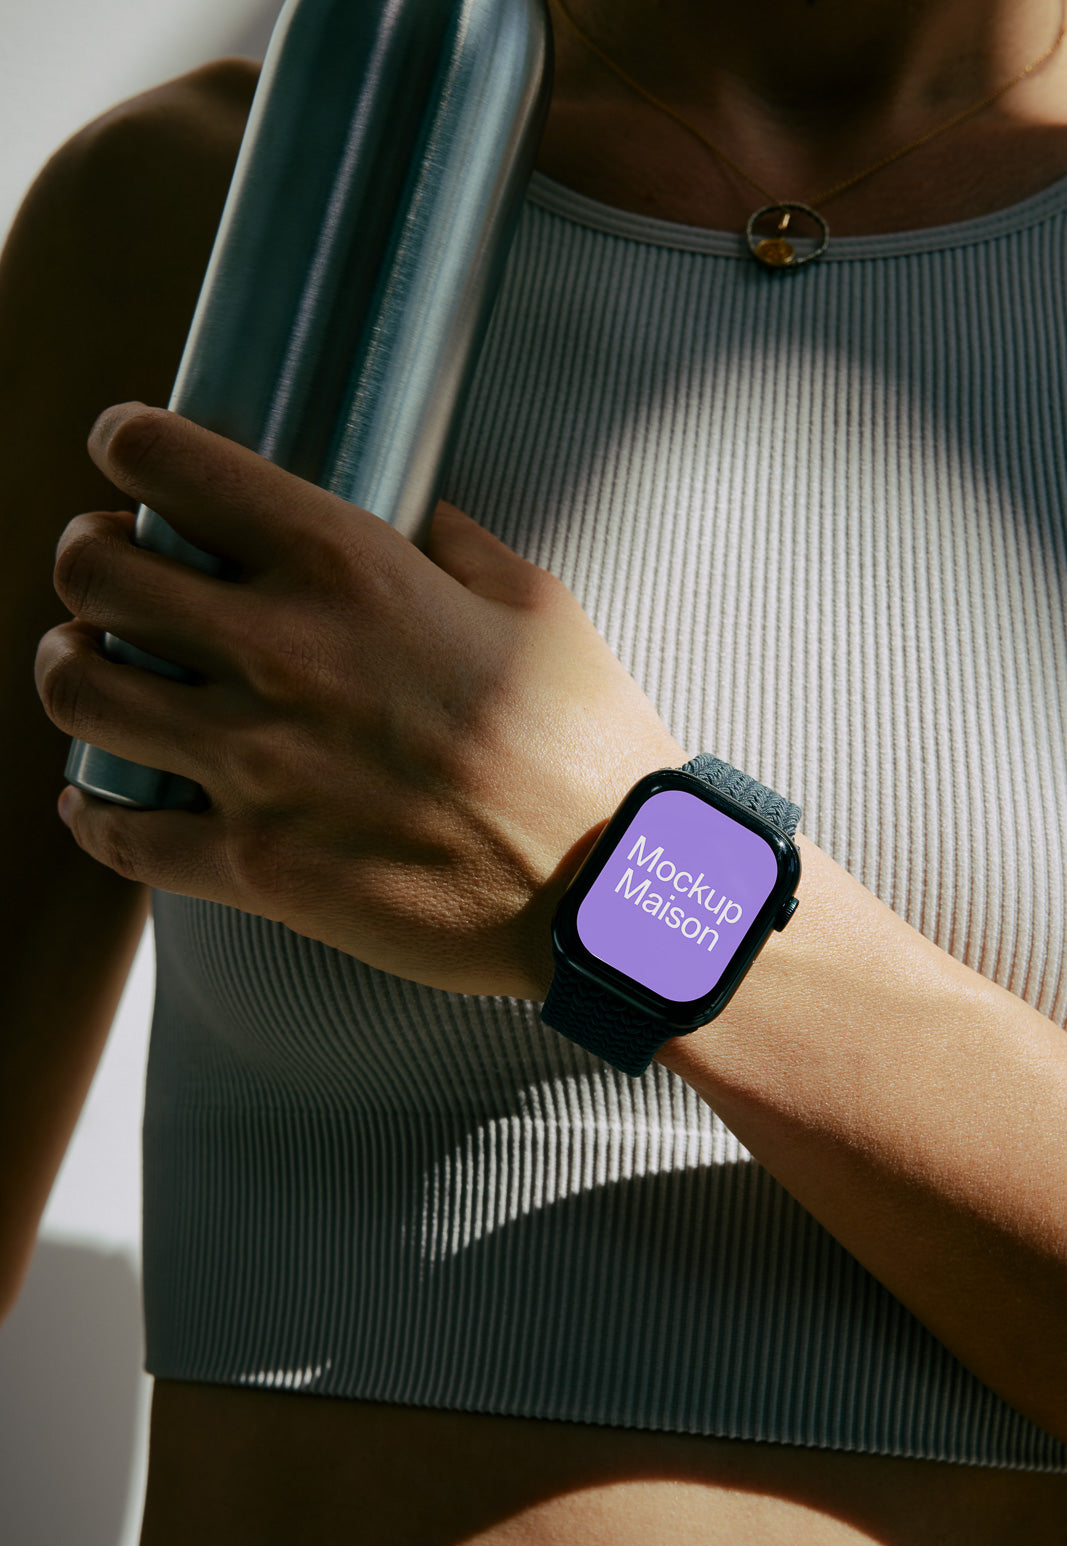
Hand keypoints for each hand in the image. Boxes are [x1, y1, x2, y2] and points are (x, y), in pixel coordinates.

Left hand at [36, 403, 685, 997]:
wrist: (608, 889)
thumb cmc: (584, 743)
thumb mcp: (536, 604)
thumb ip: (453, 543)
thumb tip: (413, 517)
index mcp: (349, 569)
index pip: (175, 466)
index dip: (128, 443)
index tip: (125, 452)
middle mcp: (283, 654)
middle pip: (95, 573)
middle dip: (87, 558)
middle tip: (111, 570)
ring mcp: (260, 766)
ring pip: (79, 691)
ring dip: (73, 668)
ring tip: (98, 668)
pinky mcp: (257, 866)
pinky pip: (118, 835)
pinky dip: (94, 811)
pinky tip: (101, 795)